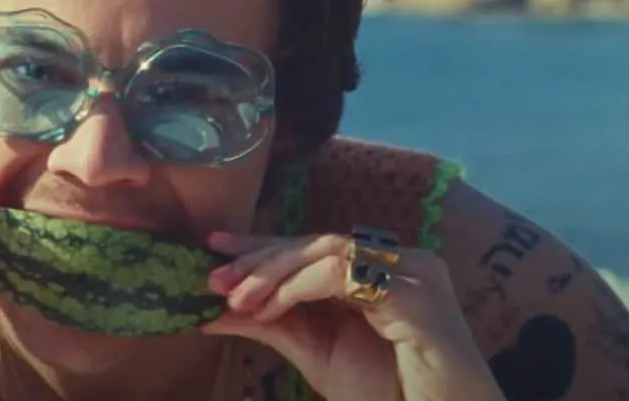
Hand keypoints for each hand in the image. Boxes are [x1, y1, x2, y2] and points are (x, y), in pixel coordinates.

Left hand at [201, 232, 504, 400]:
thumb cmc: (390, 395)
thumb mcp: (316, 353)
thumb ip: (273, 324)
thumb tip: (213, 311)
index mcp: (377, 273)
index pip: (312, 248)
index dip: (262, 245)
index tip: (214, 247)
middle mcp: (397, 261)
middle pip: (316, 243)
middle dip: (259, 258)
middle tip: (214, 277)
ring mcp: (410, 270)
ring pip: (326, 250)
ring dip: (273, 271)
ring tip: (236, 298)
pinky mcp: (414, 290)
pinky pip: (343, 272)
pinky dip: (299, 286)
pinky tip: (271, 306)